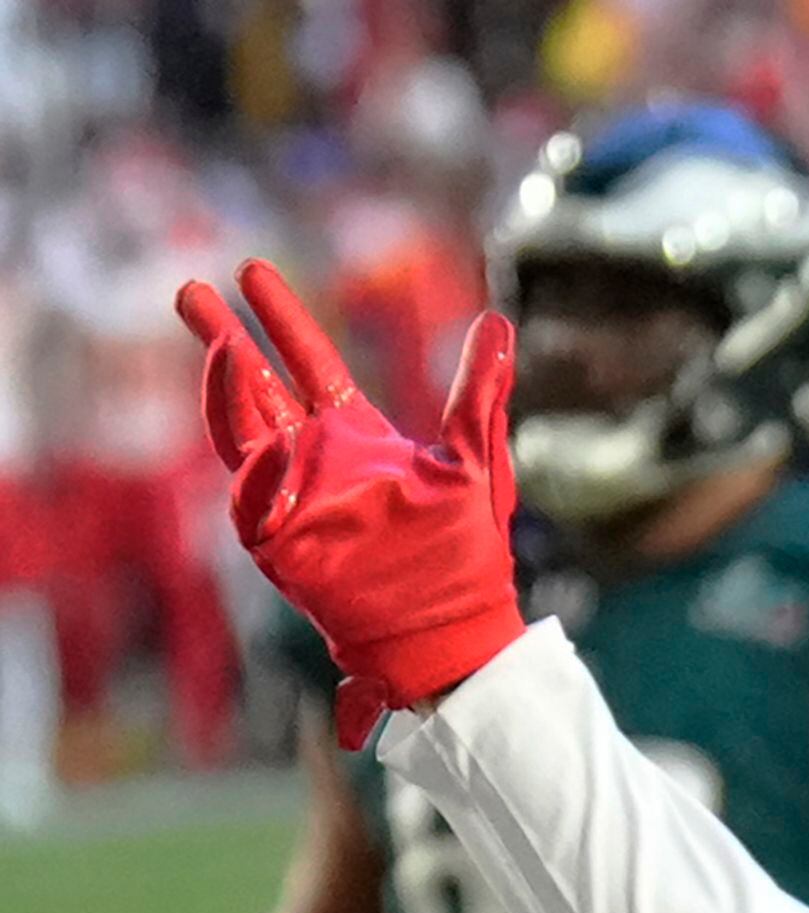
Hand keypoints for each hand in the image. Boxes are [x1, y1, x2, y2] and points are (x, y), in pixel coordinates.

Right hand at [176, 262, 522, 750]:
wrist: (457, 626)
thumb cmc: (466, 553)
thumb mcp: (479, 461)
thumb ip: (481, 393)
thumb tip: (500, 321)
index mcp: (355, 437)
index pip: (307, 364)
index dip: (281, 319)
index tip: (250, 271)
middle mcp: (314, 461)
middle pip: (255, 387)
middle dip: (223, 338)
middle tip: (189, 288)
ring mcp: (293, 500)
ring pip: (241, 434)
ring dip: (227, 390)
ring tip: (219, 342)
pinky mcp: (281, 544)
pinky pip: (254, 503)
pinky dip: (260, 474)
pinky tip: (268, 444)